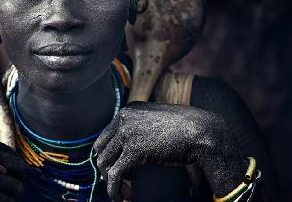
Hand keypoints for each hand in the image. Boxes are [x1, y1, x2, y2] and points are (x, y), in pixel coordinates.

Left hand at [93, 102, 245, 200]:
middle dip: (107, 169)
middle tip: (120, 184)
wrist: (203, 131)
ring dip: (112, 182)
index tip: (118, 171)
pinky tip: (121, 198)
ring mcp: (127, 133)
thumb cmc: (186, 129)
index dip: (109, 156)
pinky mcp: (134, 150)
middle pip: (101, 150)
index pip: (106, 136)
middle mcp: (123, 119)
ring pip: (105, 163)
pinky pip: (115, 175)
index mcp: (128, 111)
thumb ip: (143, 129)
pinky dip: (114, 189)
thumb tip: (135, 145)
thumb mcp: (157, 122)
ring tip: (125, 194)